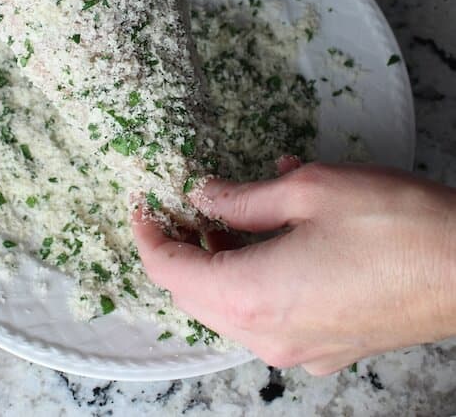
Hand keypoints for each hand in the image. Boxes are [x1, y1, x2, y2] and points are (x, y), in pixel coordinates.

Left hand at [132, 163, 455, 374]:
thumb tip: (204, 196)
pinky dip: (252, 277)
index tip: (142, 207)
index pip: (171, 272)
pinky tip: (271, 235)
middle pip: (194, 295)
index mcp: (253, 296)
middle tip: (183, 208)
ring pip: (229, 306)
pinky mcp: (325, 346)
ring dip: (217, 262)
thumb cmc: (395, 223)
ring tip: (226, 215)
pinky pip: (266, 314)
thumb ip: (242, 198)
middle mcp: (268, 335)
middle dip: (181, 250)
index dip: (149, 236)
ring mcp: (298, 348)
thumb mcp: (307, 190)